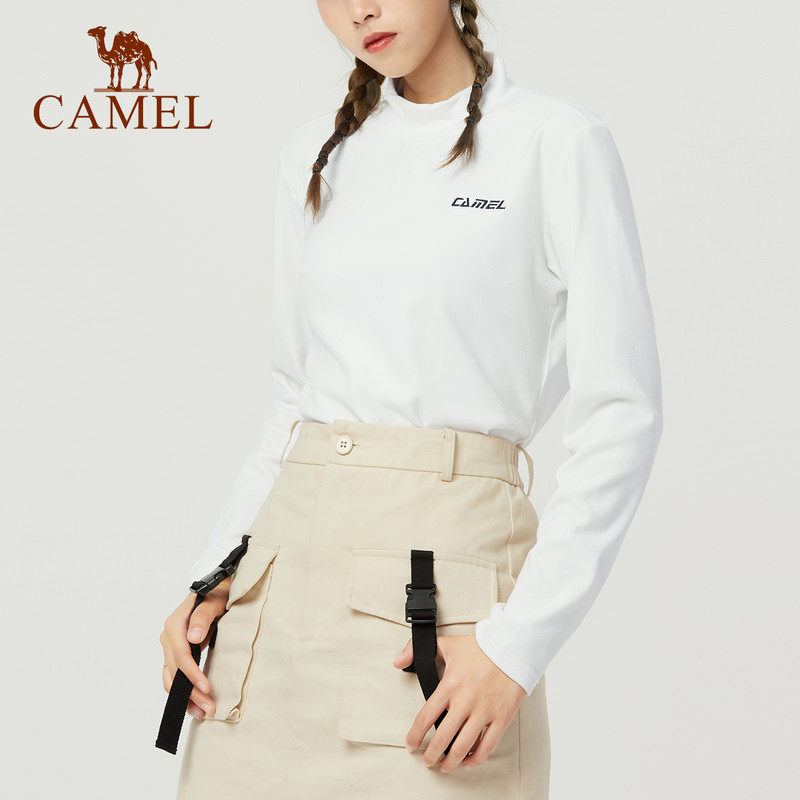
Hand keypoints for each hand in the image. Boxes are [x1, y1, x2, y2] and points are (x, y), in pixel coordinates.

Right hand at [159, 577, 230, 719]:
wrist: (216, 590)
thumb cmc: (218, 593)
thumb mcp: (215, 600)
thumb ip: (203, 616)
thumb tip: (194, 637)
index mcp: (176, 623)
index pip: (181, 654)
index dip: (192, 673)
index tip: (206, 687)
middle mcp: (169, 636)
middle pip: (175, 670)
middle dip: (191, 691)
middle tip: (209, 708)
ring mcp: (170, 646)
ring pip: (171, 678)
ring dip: (185, 697)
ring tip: (203, 712)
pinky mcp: (175, 653)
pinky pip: (174, 676)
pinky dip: (183, 691)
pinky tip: (193, 705)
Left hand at [393, 633, 525, 772]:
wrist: (513, 648)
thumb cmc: (480, 647)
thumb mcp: (446, 643)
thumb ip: (416, 648)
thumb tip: (398, 662)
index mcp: (449, 685)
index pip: (425, 718)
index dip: (415, 736)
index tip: (411, 745)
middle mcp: (465, 701)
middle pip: (442, 739)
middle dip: (431, 755)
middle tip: (428, 761)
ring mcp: (484, 711)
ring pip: (463, 747)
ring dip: (451, 762)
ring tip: (445, 766)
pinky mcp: (501, 718)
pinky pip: (487, 746)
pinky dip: (476, 759)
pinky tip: (468, 762)